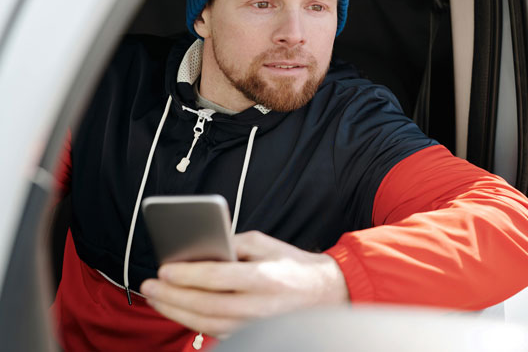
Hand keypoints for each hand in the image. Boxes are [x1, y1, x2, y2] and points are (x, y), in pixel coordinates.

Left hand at [139, 230, 348, 337]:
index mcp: (264, 278)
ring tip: (156, 299)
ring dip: (176, 312)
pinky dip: (192, 322)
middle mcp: (259, 307)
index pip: (218, 277)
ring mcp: (255, 326)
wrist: (325, 294)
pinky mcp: (253, 336)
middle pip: (205, 304)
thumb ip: (233, 243)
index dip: (187, 275)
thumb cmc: (292, 265)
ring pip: (206, 324)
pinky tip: (177, 310)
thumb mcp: (266, 244)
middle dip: (173, 296)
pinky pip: (215, 332)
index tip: (164, 269)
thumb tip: (200, 246)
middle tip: (150, 286)